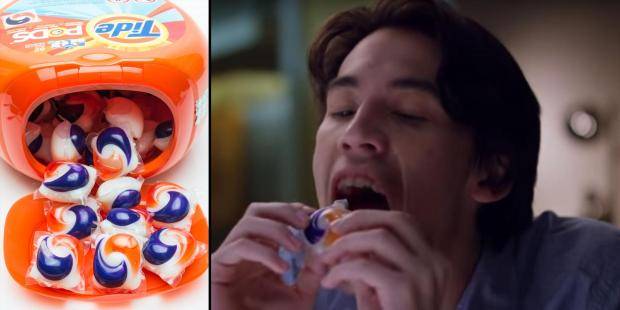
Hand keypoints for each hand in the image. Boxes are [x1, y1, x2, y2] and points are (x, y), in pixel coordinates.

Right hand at [212, 202, 324, 309]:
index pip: (272, 216)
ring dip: (277, 230)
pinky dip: (264, 252)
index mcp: (260, 251)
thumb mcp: (300, 297)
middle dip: (283, 212)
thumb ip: (312, 274)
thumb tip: (326, 250)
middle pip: (256, 211)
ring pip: (247, 224)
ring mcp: (229, 258)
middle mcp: (242, 250)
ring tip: (297, 247)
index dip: (293, 210)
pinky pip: (239, 247)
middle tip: (306, 222)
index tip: (315, 216)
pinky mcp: (217, 269)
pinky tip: (282, 268)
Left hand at [319, 210, 456, 309]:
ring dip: (346, 244)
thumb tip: (346, 242)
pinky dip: (341, 270)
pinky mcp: (405, 289)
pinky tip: (329, 281)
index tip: (346, 224)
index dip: (373, 217)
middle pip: (396, 221)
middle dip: (360, 220)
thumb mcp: (384, 291)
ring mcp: (423, 275)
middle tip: (333, 231)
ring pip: (379, 238)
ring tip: (327, 259)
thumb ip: (373, 265)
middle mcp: (435, 263)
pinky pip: (364, 266)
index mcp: (435, 261)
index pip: (405, 223)